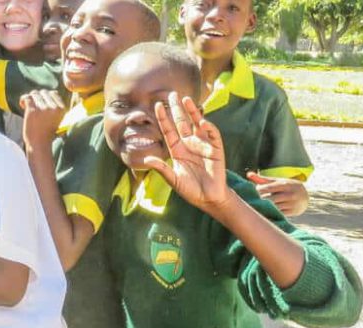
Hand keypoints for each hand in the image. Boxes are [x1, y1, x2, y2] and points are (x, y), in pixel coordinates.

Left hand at [20, 90, 66, 154]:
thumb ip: (54, 106)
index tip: (41, 104)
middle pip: (44, 92)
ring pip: (35, 94)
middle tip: (33, 106)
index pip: (54, 93)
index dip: (46, 97)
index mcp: (62, 109)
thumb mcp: (56, 118)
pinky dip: (23, 100)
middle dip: (37, 97)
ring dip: (30, 98)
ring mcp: (43, 108)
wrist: (39, 144)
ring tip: (27, 106)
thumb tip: (47, 92)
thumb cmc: (46, 133)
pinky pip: (27, 98)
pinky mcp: (32, 111)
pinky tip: (22, 105)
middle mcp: (54, 107)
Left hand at [144, 92, 229, 214]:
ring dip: (193, 112)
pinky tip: (202, 121)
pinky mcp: (216, 149)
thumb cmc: (190, 190)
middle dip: (177, 108)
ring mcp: (203, 145)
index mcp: (177, 150)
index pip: (169, 130)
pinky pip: (212, 135)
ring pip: (197, 124)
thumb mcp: (173, 180)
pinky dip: (208, 127)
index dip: (163, 118)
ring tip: (186, 100)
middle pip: (182, 122)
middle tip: (172, 93)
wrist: (209, 198)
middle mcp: (189, 144)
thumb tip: (146, 160)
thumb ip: (162, 169)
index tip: (156, 105)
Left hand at [246, 173, 309, 216]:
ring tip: (254, 209)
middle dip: (260, 201)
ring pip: (274, 208)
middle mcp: (289, 194)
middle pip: (270, 199)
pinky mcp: (292, 212)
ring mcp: (292, 204)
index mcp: (284, 184)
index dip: (258, 191)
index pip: (268, 188)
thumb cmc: (286, 187)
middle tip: (248, 203)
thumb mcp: (277, 181)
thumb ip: (263, 179)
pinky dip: (271, 214)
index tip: (249, 194)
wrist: (306, 196)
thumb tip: (248, 174)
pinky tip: (263, 214)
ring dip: (264, 209)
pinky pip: (279, 214)